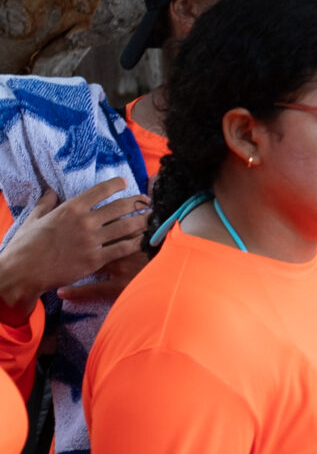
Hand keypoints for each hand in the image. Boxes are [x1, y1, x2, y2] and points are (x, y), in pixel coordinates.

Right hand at [0, 181, 150, 319]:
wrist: (24, 271)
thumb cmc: (26, 245)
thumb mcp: (34, 219)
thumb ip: (46, 203)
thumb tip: (51, 191)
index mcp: (70, 208)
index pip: (99, 191)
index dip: (115, 184)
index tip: (125, 182)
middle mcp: (85, 222)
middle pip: (119, 207)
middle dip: (137, 202)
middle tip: (147, 201)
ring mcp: (92, 241)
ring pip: (126, 227)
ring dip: (143, 221)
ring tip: (154, 218)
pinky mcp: (96, 259)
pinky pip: (123, 248)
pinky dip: (137, 243)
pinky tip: (146, 240)